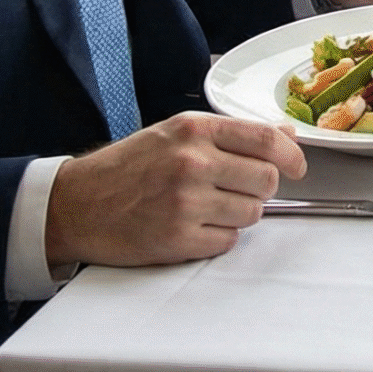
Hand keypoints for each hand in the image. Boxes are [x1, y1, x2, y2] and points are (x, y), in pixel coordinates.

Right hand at [45, 112, 307, 266]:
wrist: (76, 204)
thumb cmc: (126, 168)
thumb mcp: (175, 135)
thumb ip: (230, 134)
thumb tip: (284, 136)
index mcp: (193, 130)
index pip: (265, 139)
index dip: (291, 156)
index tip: (296, 167)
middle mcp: (191, 162)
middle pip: (266, 180)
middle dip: (260, 190)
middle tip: (238, 191)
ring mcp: (185, 201)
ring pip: (251, 214)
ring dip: (238, 215)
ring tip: (207, 208)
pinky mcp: (177, 238)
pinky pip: (227, 242)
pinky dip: (218, 238)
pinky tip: (193, 227)